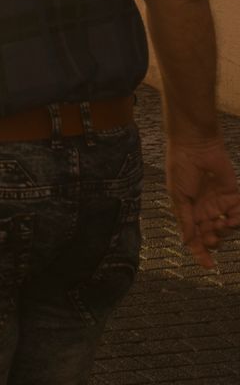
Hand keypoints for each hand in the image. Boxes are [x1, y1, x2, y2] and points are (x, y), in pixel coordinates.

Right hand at [166, 135, 239, 266]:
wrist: (195, 147)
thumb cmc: (180, 169)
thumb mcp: (178, 197)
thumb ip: (185, 220)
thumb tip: (188, 242)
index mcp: (188, 212)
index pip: (195, 237)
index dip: (201, 252)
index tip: (208, 266)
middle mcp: (204, 210)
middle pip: (212, 236)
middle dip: (214, 241)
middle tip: (212, 237)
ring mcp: (219, 204)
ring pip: (227, 228)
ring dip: (225, 231)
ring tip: (221, 224)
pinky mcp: (233, 196)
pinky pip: (239, 214)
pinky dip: (237, 220)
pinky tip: (231, 219)